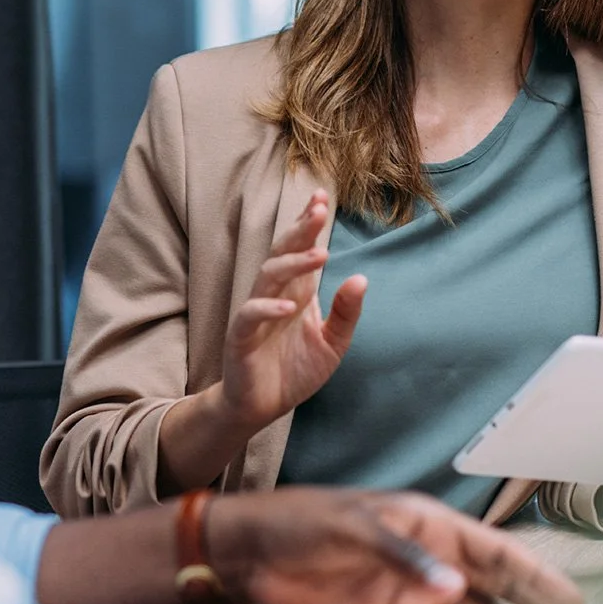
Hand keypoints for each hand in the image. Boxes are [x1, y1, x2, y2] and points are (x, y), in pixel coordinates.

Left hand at [209, 488, 602, 603]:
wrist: (250, 553)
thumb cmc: (300, 520)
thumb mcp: (353, 526)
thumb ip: (406, 556)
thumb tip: (455, 588)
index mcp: (430, 522)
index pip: (498, 550)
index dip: (538, 576)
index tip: (571, 600)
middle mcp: (432, 557)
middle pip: (502, 586)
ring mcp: (417, 590)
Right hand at [220, 190, 365, 429]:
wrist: (261, 406)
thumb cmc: (295, 370)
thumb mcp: (332, 343)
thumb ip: (346, 313)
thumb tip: (362, 278)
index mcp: (297, 291)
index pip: (301, 249)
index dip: (308, 223)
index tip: (323, 197)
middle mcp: (275, 295)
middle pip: (284, 253)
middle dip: (301, 230)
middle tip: (319, 209)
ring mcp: (255, 313)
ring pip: (268, 276)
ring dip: (293, 263)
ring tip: (320, 254)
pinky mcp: (241, 336)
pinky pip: (250, 315)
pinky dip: (268, 309)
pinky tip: (288, 307)